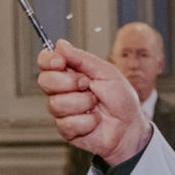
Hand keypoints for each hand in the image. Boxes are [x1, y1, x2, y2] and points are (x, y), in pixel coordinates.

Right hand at [37, 40, 152, 164]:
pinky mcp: (66, 129)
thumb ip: (82, 58)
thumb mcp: (106, 72)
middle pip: (45, 80)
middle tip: (86, 84)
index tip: (60, 62)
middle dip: (68, 82)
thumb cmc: (121, 99)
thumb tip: (60, 45)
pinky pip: (67, 123)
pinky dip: (87, 121)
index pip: (46, 62)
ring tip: (95, 104)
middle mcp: (63, 90)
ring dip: (82, 103)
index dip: (48, 60)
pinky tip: (95, 120)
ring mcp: (63, 110)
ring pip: (56, 103)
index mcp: (71, 73)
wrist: (129, 126)